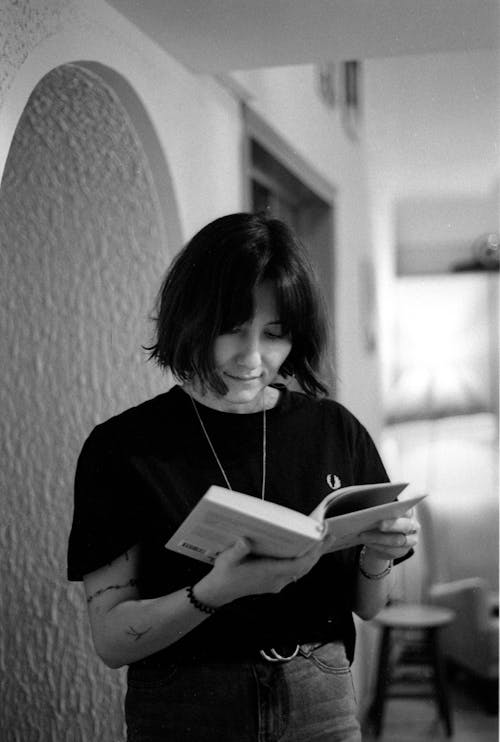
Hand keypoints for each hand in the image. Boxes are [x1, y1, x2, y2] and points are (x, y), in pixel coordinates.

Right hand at [195, 538, 322, 605]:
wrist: (219, 592)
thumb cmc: (224, 574)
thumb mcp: (226, 560)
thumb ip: (236, 551)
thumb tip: (245, 541)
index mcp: (268, 573)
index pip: (297, 565)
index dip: (311, 554)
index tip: (320, 540)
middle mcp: (276, 580)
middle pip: (304, 567)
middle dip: (318, 551)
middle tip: (329, 534)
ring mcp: (276, 583)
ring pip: (301, 571)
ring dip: (312, 556)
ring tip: (322, 540)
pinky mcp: (274, 583)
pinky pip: (294, 572)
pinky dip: (303, 561)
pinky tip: (305, 551)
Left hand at [359, 507, 419, 561]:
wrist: (384, 540)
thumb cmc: (383, 521)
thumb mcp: (383, 514)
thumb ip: (382, 512)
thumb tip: (370, 512)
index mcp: (410, 513)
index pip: (408, 510)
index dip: (401, 509)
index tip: (389, 508)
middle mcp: (414, 526)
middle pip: (405, 526)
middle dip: (391, 525)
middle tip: (379, 524)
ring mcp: (411, 540)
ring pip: (397, 540)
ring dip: (378, 538)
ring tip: (363, 535)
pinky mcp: (403, 551)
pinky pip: (391, 550)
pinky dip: (377, 546)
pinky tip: (367, 542)